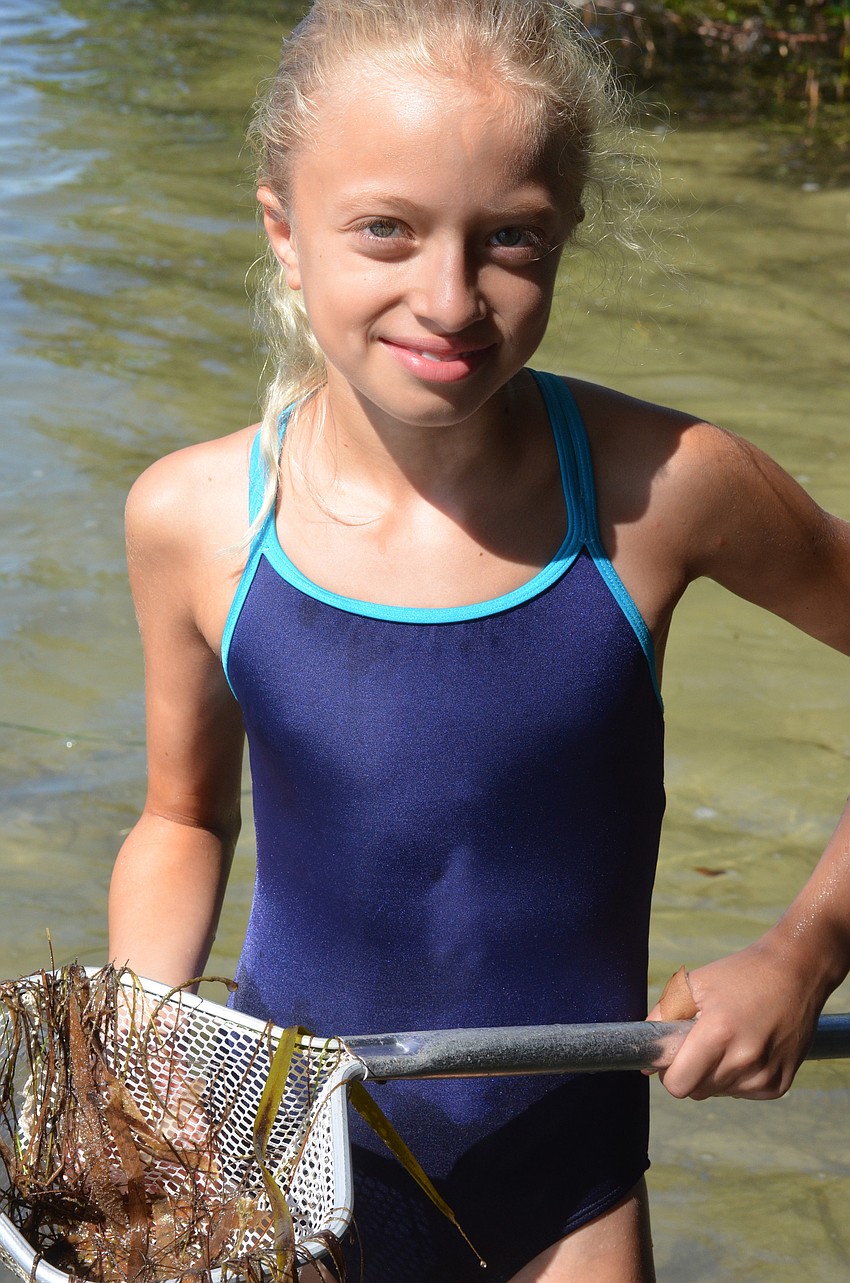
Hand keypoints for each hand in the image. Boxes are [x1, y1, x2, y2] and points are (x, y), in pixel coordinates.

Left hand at [646, 940, 821, 1100]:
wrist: (796, 972)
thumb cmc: (739, 974)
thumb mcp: (693, 986)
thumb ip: (662, 1019)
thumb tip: (646, 1062)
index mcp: (718, 1033)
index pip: (678, 1084)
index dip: (669, 1072)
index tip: (674, 1054)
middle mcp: (744, 1060)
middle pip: (697, 1091)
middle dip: (690, 1071)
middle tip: (701, 1042)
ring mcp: (765, 1076)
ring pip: (719, 1093)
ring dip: (714, 1074)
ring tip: (728, 1040)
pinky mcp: (780, 1085)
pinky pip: (743, 1093)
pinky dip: (737, 1077)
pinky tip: (747, 1048)